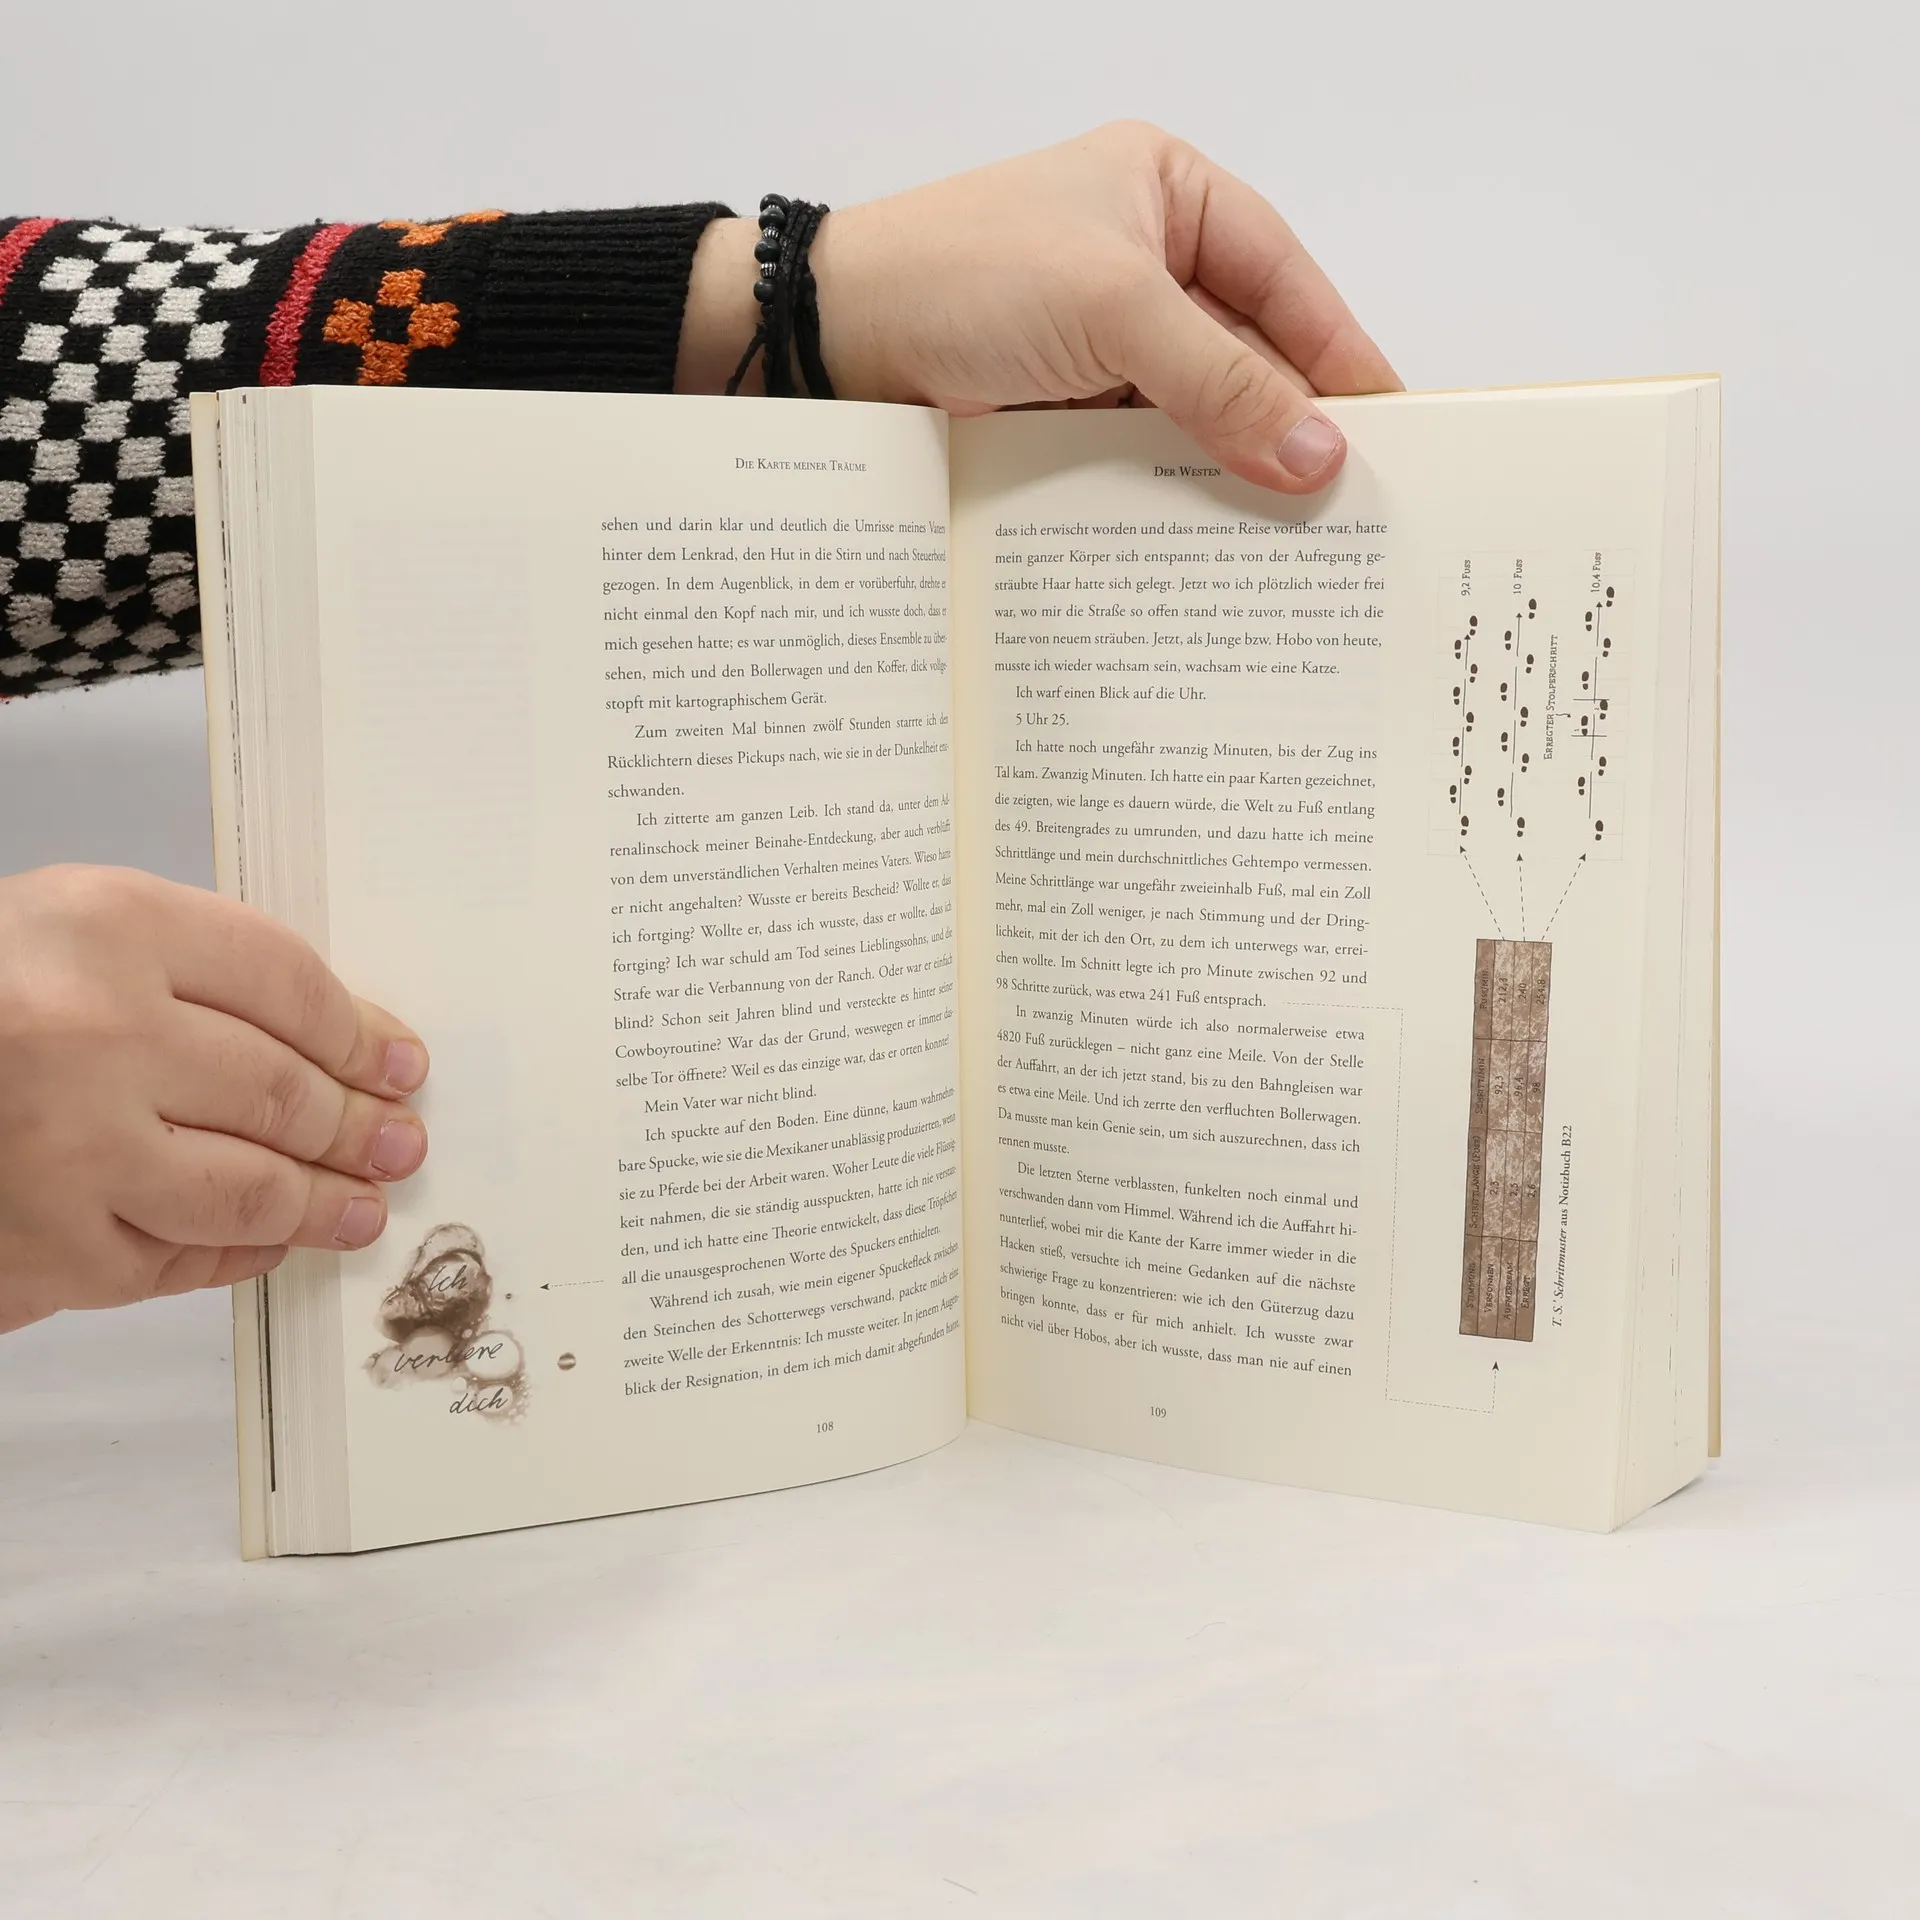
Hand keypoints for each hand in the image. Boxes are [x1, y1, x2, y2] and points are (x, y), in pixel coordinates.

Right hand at [0, 866, 429, 1333]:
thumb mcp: (64, 932)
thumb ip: (188, 970)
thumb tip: (335, 1040)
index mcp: (103, 928)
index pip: (287, 984)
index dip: (361, 1030)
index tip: (399, 1060)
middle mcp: (92, 1035)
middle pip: (282, 1089)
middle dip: (358, 1122)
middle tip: (397, 1138)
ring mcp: (70, 1152)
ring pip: (249, 1188)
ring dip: (324, 1200)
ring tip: (364, 1201)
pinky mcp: (48, 1252)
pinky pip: (177, 1261)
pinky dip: (235, 1254)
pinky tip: (268, 1241)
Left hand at [679, 121, 1400, 492]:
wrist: (835, 342)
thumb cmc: (964, 276)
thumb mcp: (1113, 309)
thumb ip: (1221, 383)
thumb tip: (1319, 456)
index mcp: (1168, 197)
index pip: (1285, 282)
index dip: (1340, 356)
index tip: (1393, 428)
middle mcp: (1144, 265)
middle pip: (1249, 355)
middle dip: (1291, 426)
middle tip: (1353, 506)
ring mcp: (1105, 344)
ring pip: (1199, 414)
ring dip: (1236, 471)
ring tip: (1298, 541)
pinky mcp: (1068, 410)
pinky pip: (1146, 455)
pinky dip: (1177, 494)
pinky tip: (1215, 541)